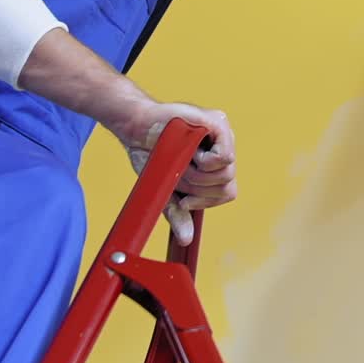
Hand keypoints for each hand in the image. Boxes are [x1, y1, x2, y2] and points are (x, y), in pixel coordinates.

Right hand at [115, 100, 236, 243]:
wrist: (136, 128)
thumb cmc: (151, 155)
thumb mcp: (167, 189)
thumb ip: (178, 212)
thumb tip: (186, 239)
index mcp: (215, 164)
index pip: (226, 193)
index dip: (205, 201)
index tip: (184, 199)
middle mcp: (223, 148)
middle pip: (227, 185)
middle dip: (198, 190)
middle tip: (179, 176)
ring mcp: (223, 135)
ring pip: (226, 173)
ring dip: (197, 176)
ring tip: (181, 161)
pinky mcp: (218, 123)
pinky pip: (224, 157)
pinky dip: (204, 162)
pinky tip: (189, 150)